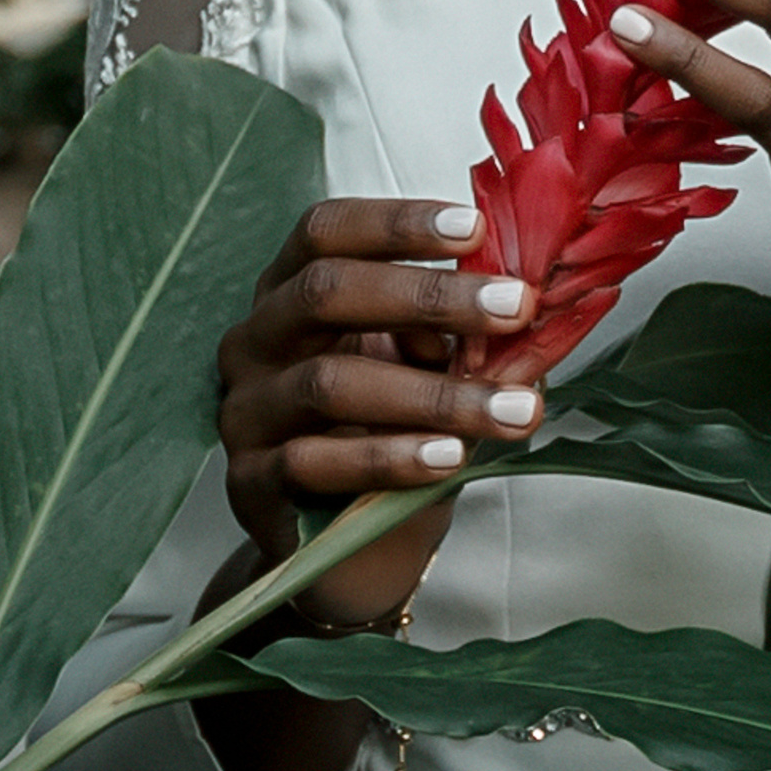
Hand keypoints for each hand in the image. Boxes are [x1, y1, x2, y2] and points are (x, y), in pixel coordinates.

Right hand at [216, 197, 543, 622]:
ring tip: (513, 409)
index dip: (396, 223)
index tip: (477, 229)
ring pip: (329, 384)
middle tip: (515, 308)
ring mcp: (245, 411)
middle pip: (324, 292)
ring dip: (432, 395)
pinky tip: (449, 458)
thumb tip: (524, 301)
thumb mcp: (424, 367)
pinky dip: (388, 457)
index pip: (326, 232)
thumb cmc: (388, 431)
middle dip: (428, 296)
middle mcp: (256, 340)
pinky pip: (312, 462)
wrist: (347, 547)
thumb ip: (457, 331)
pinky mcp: (248, 482)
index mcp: (290, 290)